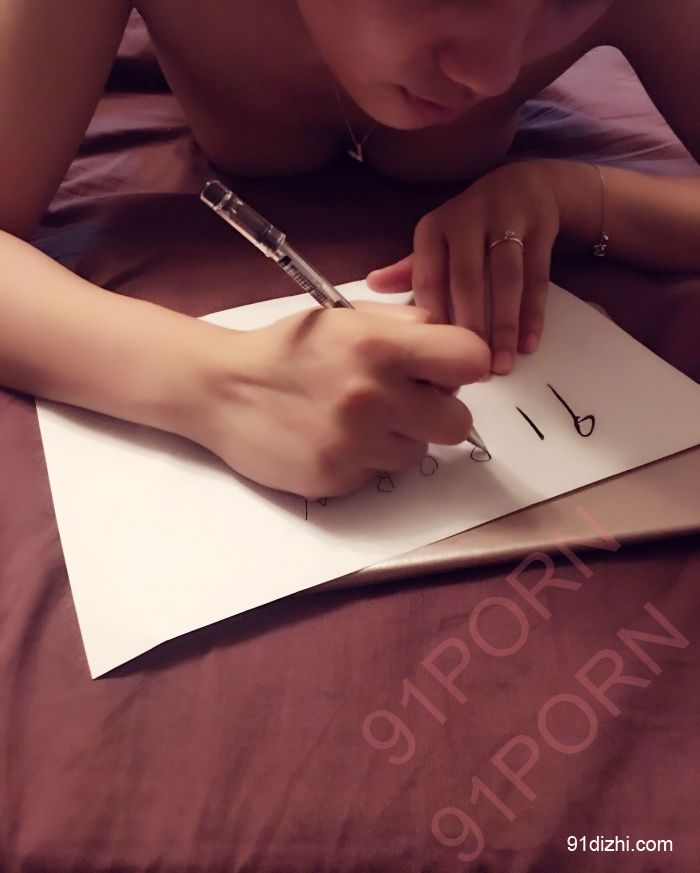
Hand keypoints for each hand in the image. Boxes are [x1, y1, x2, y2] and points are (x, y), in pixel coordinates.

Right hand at [188, 302, 489, 497]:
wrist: (223, 390)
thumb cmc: (288, 349)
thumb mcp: (343, 318)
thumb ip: (404, 326)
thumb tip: (453, 348)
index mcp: (378, 347)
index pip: (470, 359)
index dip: (463, 365)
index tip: (445, 371)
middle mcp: (373, 397)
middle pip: (458, 422)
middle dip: (439, 413)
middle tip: (406, 402)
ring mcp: (355, 443)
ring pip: (419, 452)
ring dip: (399, 437)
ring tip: (358, 419)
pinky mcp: (338, 478)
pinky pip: (380, 472)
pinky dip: (367, 458)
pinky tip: (335, 438)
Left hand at [367, 160, 561, 375]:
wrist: (524, 185)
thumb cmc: (471, 225)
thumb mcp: (439, 241)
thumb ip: (411, 268)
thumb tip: (372, 285)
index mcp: (434, 228)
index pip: (429, 277)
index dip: (434, 318)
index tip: (436, 355)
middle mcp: (467, 219)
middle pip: (468, 278)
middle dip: (471, 325)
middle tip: (472, 367)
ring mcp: (506, 219)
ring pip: (507, 279)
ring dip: (505, 324)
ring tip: (503, 364)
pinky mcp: (540, 225)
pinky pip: (537, 275)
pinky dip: (533, 313)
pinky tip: (529, 344)